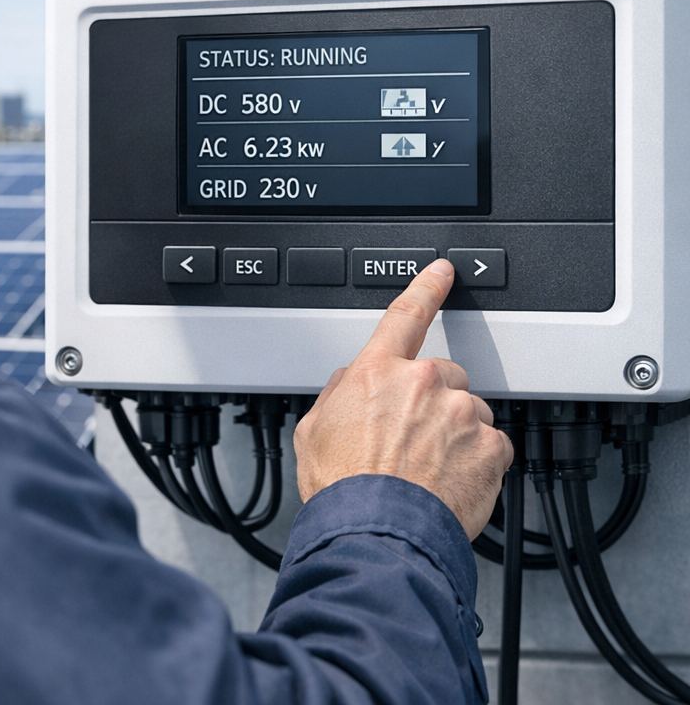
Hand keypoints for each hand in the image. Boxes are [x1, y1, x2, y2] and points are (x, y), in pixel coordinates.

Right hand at [293, 259, 512, 539]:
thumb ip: (336, 394)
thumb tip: (348, 383)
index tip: (443, 270)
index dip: (426, 287)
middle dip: (434, 397)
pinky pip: (493, 446)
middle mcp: (422, 384)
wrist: (376, 534)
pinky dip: (478, 462)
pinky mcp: (490, 448)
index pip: (406, 315)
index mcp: (378, 372)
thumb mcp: (313, 430)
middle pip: (443, 373)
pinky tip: (452, 482)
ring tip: (430, 468)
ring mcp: (460, 415)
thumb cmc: (342, 488)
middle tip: (414, 436)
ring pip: (470, 411)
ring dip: (457, 431)